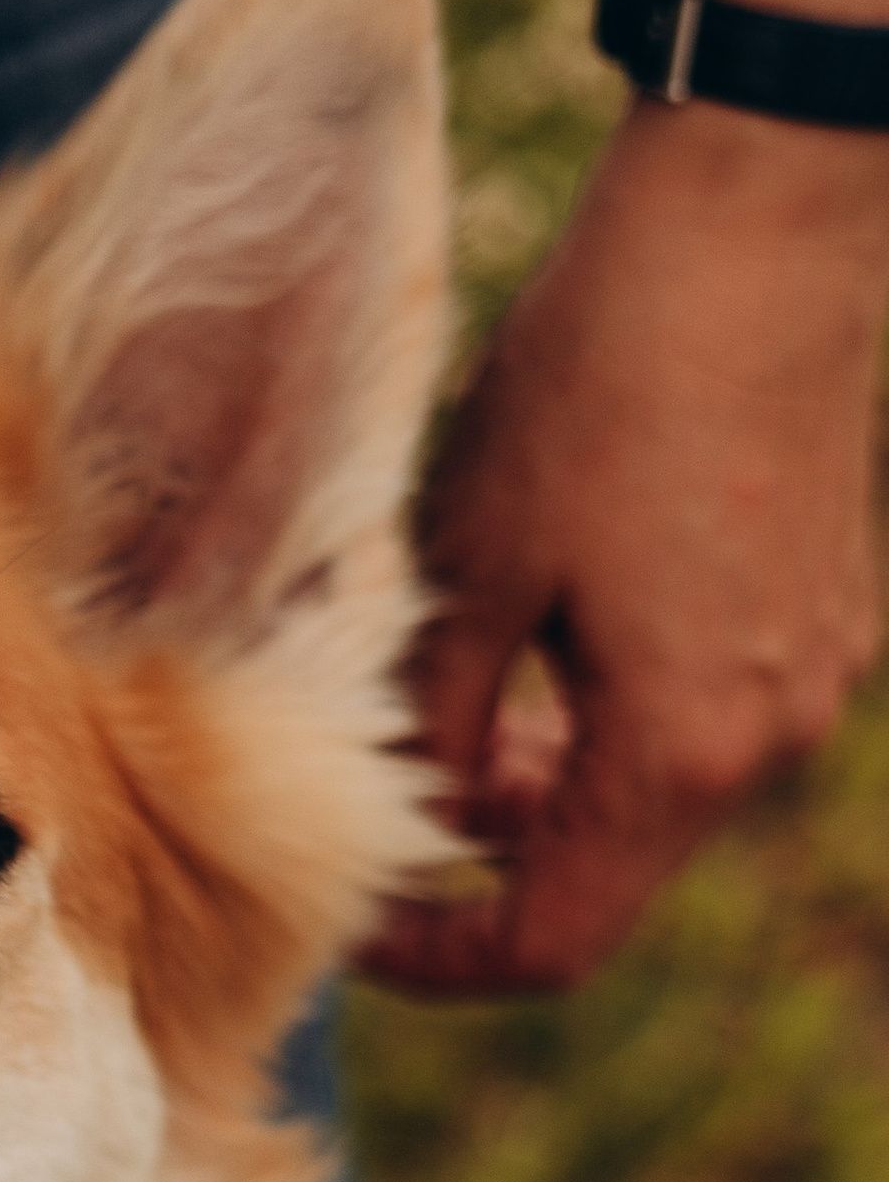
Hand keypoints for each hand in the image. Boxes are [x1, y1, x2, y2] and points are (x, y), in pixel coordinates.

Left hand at [364, 95, 888, 995]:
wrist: (760, 220)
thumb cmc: (601, 380)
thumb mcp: (471, 565)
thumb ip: (440, 721)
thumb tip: (417, 816)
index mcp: (680, 751)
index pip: (549, 943)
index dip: (438, 961)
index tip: (357, 925)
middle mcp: (770, 737)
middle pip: (608, 875)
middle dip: (491, 860)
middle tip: (394, 796)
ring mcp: (814, 673)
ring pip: (653, 795)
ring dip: (551, 784)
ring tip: (461, 706)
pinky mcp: (825, 609)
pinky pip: (701, 714)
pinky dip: (613, 719)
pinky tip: (548, 633)